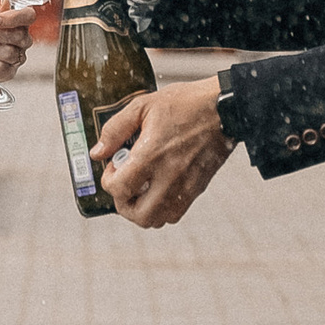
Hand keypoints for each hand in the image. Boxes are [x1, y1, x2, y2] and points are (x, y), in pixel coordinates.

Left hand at [92, 78, 233, 228]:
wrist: (226, 109)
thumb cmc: (186, 104)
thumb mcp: (143, 106)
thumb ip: (115, 130)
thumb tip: (98, 152)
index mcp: (152, 155)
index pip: (119, 189)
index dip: (108, 181)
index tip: (113, 166)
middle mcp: (169, 176)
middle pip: (138, 215)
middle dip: (123, 204)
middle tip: (123, 185)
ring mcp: (185, 186)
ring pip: (158, 220)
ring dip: (142, 209)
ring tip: (141, 188)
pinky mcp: (197, 189)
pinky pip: (175, 214)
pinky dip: (162, 208)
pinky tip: (159, 187)